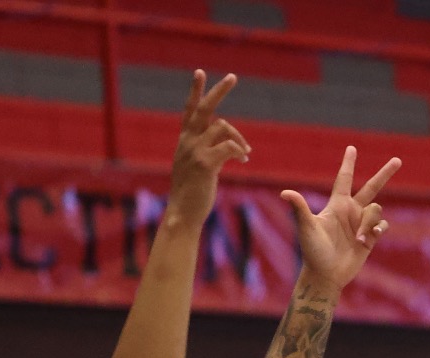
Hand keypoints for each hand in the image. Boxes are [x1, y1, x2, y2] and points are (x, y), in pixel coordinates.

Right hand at [168, 71, 250, 226]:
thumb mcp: (195, 165)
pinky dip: (240, 150)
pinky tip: (244, 160)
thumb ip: (206, 150)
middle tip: (233, 76)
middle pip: (204, 109)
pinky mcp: (206, 163)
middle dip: (218, 91)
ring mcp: (195, 151)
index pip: (189, 110)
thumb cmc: (192, 192)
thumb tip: (225, 145)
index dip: (195, 91)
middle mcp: (187, 141)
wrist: (183, 213)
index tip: (200, 72)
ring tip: (245, 152)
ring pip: (222, 127)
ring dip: (238, 137)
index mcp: (184, 140)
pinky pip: (229, 147)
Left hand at [282, 146, 400, 291]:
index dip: (348, 163)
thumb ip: (300, 208)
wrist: (327, 274)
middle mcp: (351, 211)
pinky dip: (377, 230)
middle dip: (385, 174)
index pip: (344, 179)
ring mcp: (362, 224)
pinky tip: (368, 239)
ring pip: (376, 211)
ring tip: (357, 239)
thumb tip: (285, 193)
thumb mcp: (306, 227)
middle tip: (398, 160)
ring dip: (369, 223)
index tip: (352, 148)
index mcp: (337, 204)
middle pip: (372, 187)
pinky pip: (382, 226)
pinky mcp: (371, 238)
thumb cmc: (313, 251)